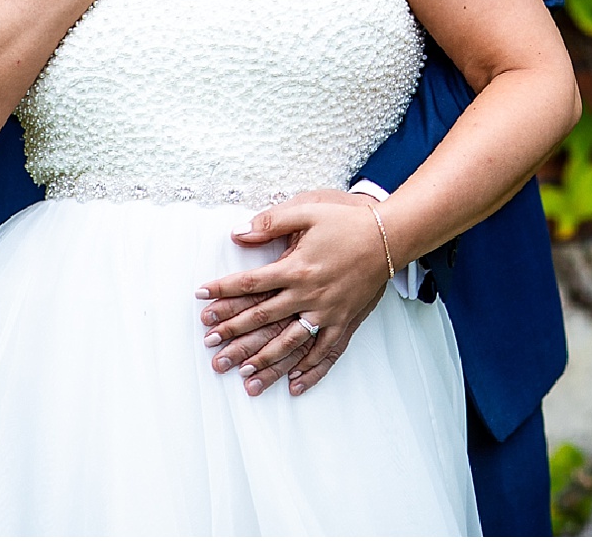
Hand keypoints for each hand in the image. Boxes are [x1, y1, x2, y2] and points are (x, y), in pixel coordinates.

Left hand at [195, 190, 392, 396]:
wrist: (391, 235)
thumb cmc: (348, 221)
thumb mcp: (308, 210)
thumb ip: (272, 221)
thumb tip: (238, 233)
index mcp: (297, 267)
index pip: (250, 282)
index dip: (223, 290)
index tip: (201, 297)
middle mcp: (309, 294)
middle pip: (263, 317)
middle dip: (233, 331)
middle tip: (210, 344)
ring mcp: (328, 310)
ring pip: (290, 341)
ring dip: (265, 359)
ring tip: (242, 372)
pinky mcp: (345, 319)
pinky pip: (325, 349)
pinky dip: (310, 367)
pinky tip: (294, 382)